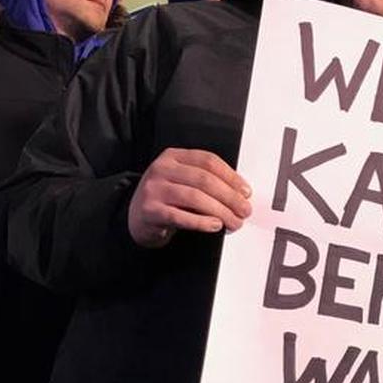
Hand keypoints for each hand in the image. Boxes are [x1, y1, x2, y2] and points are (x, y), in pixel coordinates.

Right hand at [128, 148, 251, 248]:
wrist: (137, 217)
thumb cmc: (167, 199)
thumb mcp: (183, 181)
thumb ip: (206, 181)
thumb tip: (240, 194)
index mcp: (174, 156)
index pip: (208, 161)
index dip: (231, 177)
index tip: (246, 192)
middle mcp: (162, 169)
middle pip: (204, 180)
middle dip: (230, 197)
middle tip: (244, 211)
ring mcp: (154, 189)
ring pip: (195, 197)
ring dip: (220, 211)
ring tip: (233, 222)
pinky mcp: (150, 210)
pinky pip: (180, 216)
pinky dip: (201, 222)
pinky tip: (215, 226)